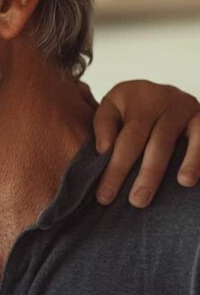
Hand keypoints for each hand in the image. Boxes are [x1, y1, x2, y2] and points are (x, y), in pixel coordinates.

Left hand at [93, 80, 199, 206]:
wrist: (158, 92)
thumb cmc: (129, 107)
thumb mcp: (110, 108)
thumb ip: (103, 126)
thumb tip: (104, 150)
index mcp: (136, 97)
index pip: (127, 138)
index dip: (117, 168)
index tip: (105, 195)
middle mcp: (165, 98)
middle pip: (157, 141)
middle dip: (147, 174)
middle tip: (138, 202)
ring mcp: (187, 107)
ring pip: (187, 139)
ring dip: (186, 163)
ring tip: (183, 183)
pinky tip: (194, 178)